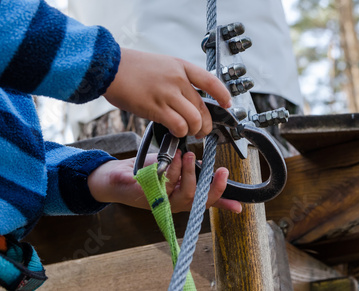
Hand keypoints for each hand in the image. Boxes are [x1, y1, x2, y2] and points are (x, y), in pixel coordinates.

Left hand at [87, 151, 241, 213]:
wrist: (121, 175)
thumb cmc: (151, 173)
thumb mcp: (178, 171)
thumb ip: (196, 173)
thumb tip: (217, 172)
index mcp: (184, 198)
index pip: (207, 202)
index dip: (223, 203)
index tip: (238, 204)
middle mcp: (174, 203)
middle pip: (196, 198)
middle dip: (206, 181)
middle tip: (211, 165)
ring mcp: (162, 201)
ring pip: (181, 190)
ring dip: (186, 170)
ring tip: (187, 154)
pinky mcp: (148, 194)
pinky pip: (165, 182)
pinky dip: (171, 167)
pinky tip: (172, 157)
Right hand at [103, 48, 231, 137]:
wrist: (109, 66)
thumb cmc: (132, 67)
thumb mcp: (162, 65)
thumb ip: (177, 79)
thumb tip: (188, 99)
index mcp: (181, 66)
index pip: (210, 81)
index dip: (223, 94)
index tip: (228, 104)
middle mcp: (178, 79)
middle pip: (203, 107)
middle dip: (206, 124)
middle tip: (202, 131)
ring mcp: (167, 93)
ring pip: (194, 119)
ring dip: (194, 130)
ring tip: (188, 133)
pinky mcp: (155, 107)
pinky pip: (178, 125)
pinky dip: (180, 132)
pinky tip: (175, 132)